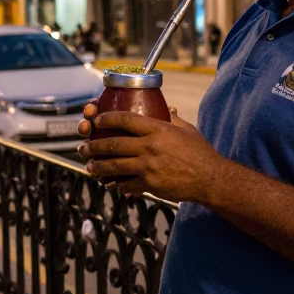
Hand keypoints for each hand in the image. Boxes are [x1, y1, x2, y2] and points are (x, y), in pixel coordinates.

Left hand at [76, 107, 226, 203]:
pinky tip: (112, 184)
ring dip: (99, 166)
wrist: (210, 179)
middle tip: (84, 147)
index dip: (107, 118)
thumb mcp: (186, 130)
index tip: (96, 119)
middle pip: (114, 144)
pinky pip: (127, 184)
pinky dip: (117, 185)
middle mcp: (149, 147)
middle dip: (94, 146)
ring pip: (115, 166)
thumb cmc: (200, 152)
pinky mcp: (149, 184)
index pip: (126, 119)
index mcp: (157, 130)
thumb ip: (171, 119)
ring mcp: (148, 167)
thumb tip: (165, 109)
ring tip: (90, 166)